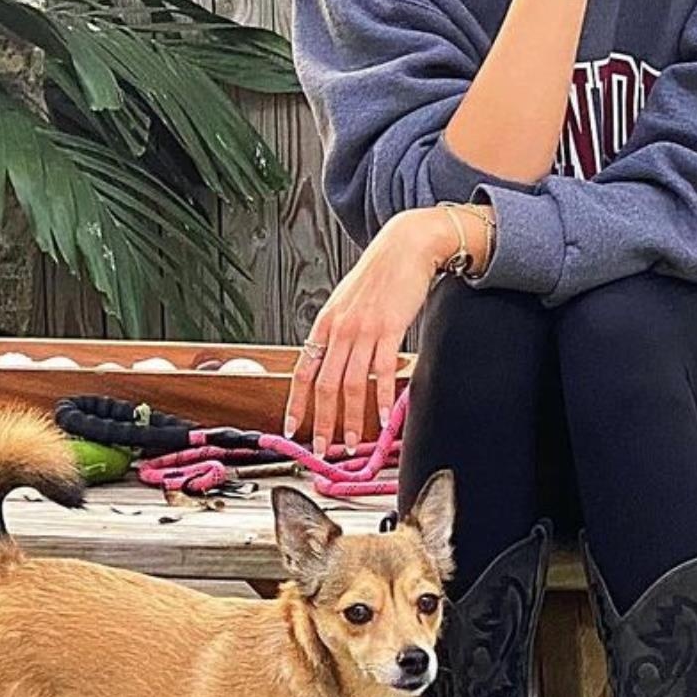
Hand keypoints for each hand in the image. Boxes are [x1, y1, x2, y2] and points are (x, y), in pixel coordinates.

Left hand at [283, 211, 441, 456]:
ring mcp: (363, 330)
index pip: (302, 372)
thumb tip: (330, 362)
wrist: (403, 248)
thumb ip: (337, 333)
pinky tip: (382, 418)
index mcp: (325, 324)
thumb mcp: (346, 303)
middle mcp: (339, 329)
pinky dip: (381, 400)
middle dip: (323, 423)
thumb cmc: (377, 275)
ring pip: (351, 385)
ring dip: (352, 420)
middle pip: (324, 386)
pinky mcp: (389, 330)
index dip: (295, 404)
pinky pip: (382, 372)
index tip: (292, 429)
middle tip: (324, 449)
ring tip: (354, 442)